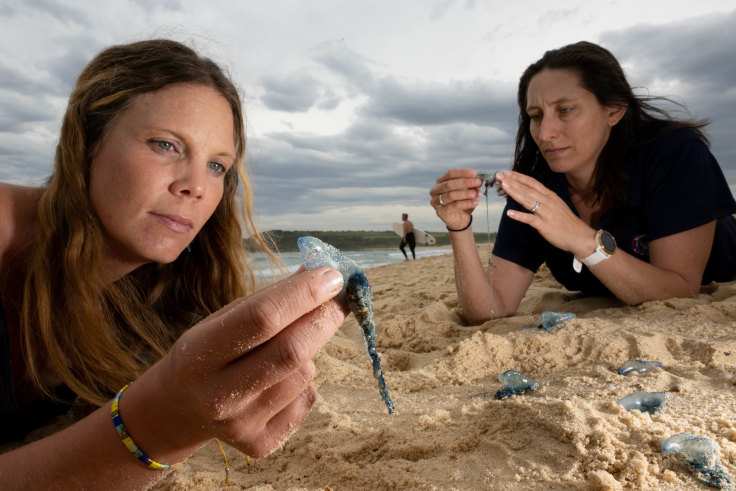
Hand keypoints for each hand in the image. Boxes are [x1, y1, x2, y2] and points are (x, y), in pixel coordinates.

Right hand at [133, 266, 348, 458]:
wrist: (177, 410)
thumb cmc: (208, 352)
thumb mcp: (223, 319)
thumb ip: (271, 298)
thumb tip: (322, 274)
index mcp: (199, 353)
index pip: (263, 318)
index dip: (303, 294)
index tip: (332, 275)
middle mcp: (217, 395)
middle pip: (292, 351)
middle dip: (325, 317)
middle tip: (339, 298)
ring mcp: (240, 425)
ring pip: (305, 375)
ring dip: (309, 352)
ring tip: (284, 350)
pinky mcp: (260, 445)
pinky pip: (305, 400)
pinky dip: (303, 383)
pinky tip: (278, 382)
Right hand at [429, 168, 482, 229]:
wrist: (458, 219)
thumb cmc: (461, 201)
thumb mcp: (468, 191)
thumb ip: (472, 185)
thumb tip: (480, 179)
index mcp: (441, 181)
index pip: (450, 173)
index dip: (462, 172)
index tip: (474, 173)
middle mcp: (436, 189)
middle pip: (450, 184)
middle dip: (465, 183)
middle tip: (478, 182)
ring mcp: (436, 200)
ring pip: (451, 195)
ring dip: (466, 193)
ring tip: (478, 194)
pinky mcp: (440, 211)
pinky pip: (454, 205)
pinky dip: (466, 203)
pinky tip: (476, 202)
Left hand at [496, 170, 594, 255]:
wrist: (579, 236)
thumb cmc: (566, 222)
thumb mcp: (556, 205)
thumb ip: (543, 198)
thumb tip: (530, 193)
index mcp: (550, 196)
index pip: (532, 183)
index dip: (519, 177)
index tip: (507, 172)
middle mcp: (548, 201)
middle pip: (527, 189)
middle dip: (512, 181)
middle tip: (499, 176)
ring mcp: (546, 213)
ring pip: (528, 200)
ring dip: (514, 192)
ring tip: (503, 186)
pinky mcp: (545, 225)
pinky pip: (530, 219)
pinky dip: (519, 216)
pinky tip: (509, 213)